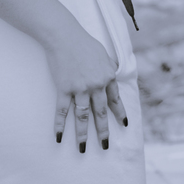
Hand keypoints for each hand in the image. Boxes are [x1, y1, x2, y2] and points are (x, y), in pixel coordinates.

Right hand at [45, 22, 127, 154]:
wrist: (64, 35)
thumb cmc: (83, 42)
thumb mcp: (103, 54)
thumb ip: (108, 67)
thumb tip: (111, 75)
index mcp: (108, 77)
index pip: (115, 100)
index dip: (120, 113)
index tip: (124, 125)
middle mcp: (96, 85)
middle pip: (100, 113)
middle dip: (103, 131)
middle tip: (105, 146)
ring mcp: (80, 88)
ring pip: (83, 116)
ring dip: (83, 134)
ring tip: (83, 149)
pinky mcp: (64, 88)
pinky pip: (63, 111)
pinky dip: (60, 125)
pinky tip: (59, 137)